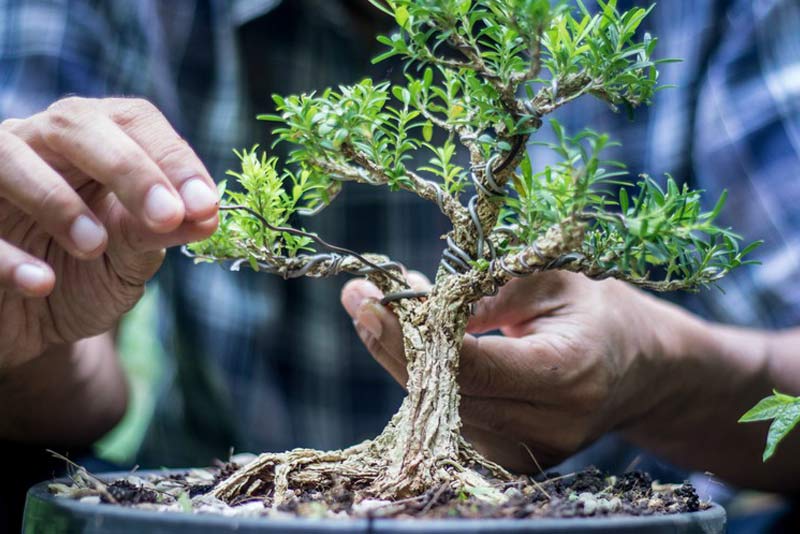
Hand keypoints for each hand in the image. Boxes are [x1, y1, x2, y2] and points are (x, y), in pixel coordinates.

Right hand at [0, 97, 218, 367]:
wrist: (32, 322)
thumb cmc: (85, 275)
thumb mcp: (129, 257)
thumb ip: (159, 232)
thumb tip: (206, 215)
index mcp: (93, 141)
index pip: (134, 121)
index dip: (172, 158)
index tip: (204, 206)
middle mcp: (38, 143)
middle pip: (74, 123)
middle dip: (127, 167)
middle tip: (166, 215)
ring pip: (5, 154)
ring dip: (55, 199)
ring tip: (95, 246)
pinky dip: (5, 254)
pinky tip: (42, 283)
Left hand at [342, 271, 672, 472]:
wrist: (642, 370)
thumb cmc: (597, 314)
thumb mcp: (550, 282)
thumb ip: (484, 292)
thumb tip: (412, 302)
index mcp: (567, 373)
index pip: (470, 364)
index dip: (411, 334)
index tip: (365, 297)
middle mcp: (548, 425)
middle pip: (445, 392)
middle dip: (394, 344)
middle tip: (362, 299)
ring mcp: (530, 453)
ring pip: (439, 411)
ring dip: (408, 362)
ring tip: (396, 315)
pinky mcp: (515, 463)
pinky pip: (452, 423)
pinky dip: (431, 384)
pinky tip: (427, 350)